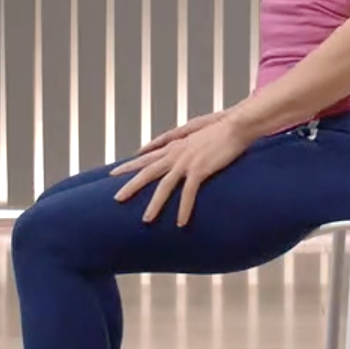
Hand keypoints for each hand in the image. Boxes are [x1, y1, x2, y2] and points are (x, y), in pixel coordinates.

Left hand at [112, 113, 257, 226]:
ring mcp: (186, 162)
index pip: (146, 157)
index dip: (129, 165)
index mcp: (174, 146)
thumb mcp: (195, 131)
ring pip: (164, 186)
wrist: (236, 125)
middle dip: (131, 186)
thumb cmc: (220, 128)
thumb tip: (172, 146)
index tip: (114, 172)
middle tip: (117, 198)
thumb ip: (180, 139)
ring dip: (155, 204)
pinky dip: (184, 209)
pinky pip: (188, 193)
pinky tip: (181, 223)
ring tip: (146, 220)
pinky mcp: (200, 170)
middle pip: (147, 172)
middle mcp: (176, 154)